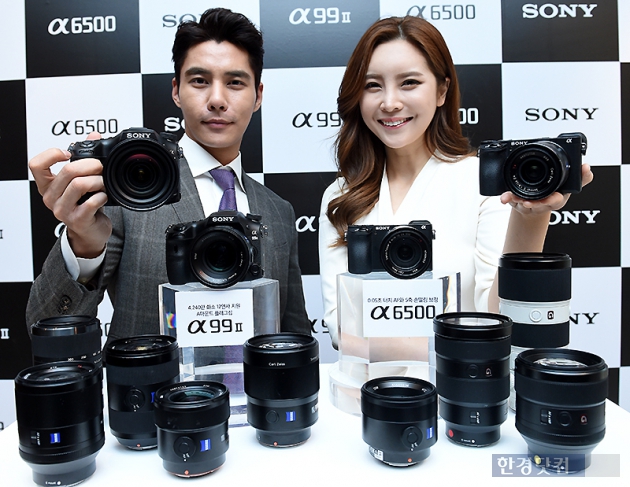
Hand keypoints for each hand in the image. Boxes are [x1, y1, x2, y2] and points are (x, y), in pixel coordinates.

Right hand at [29, 131, 111, 257]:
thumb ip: (84, 158)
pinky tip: (104, 197)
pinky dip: (102, 196)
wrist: (90, 231)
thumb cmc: (84, 204)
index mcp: (48, 185)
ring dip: (98, 180)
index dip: (51, 154)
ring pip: (79, 185)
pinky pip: (91, 202)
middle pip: (67, 171)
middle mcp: (50, 197)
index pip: (36, 165)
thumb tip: (94, 135)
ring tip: (104, 182)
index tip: (68, 153)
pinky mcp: (77, 220)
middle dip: (90, 164)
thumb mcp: (81, 181)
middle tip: (101, 166)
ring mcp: (62, 210)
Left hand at [499, 163, 593, 213]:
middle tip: (528, 202)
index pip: (557, 200)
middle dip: (535, 203)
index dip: (554, 199)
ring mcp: (530, 203)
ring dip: (519, 200)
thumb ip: (581, 177)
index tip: (552, 197)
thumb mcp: (570, 186)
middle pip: (539, 205)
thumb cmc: (553, 194)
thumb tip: (587, 166)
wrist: (537, 205)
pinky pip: (512, 200)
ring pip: (524, 203)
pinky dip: (508, 198)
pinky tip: (504, 197)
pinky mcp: (518, 201)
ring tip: (515, 198)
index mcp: (556, 199)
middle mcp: (542, 203)